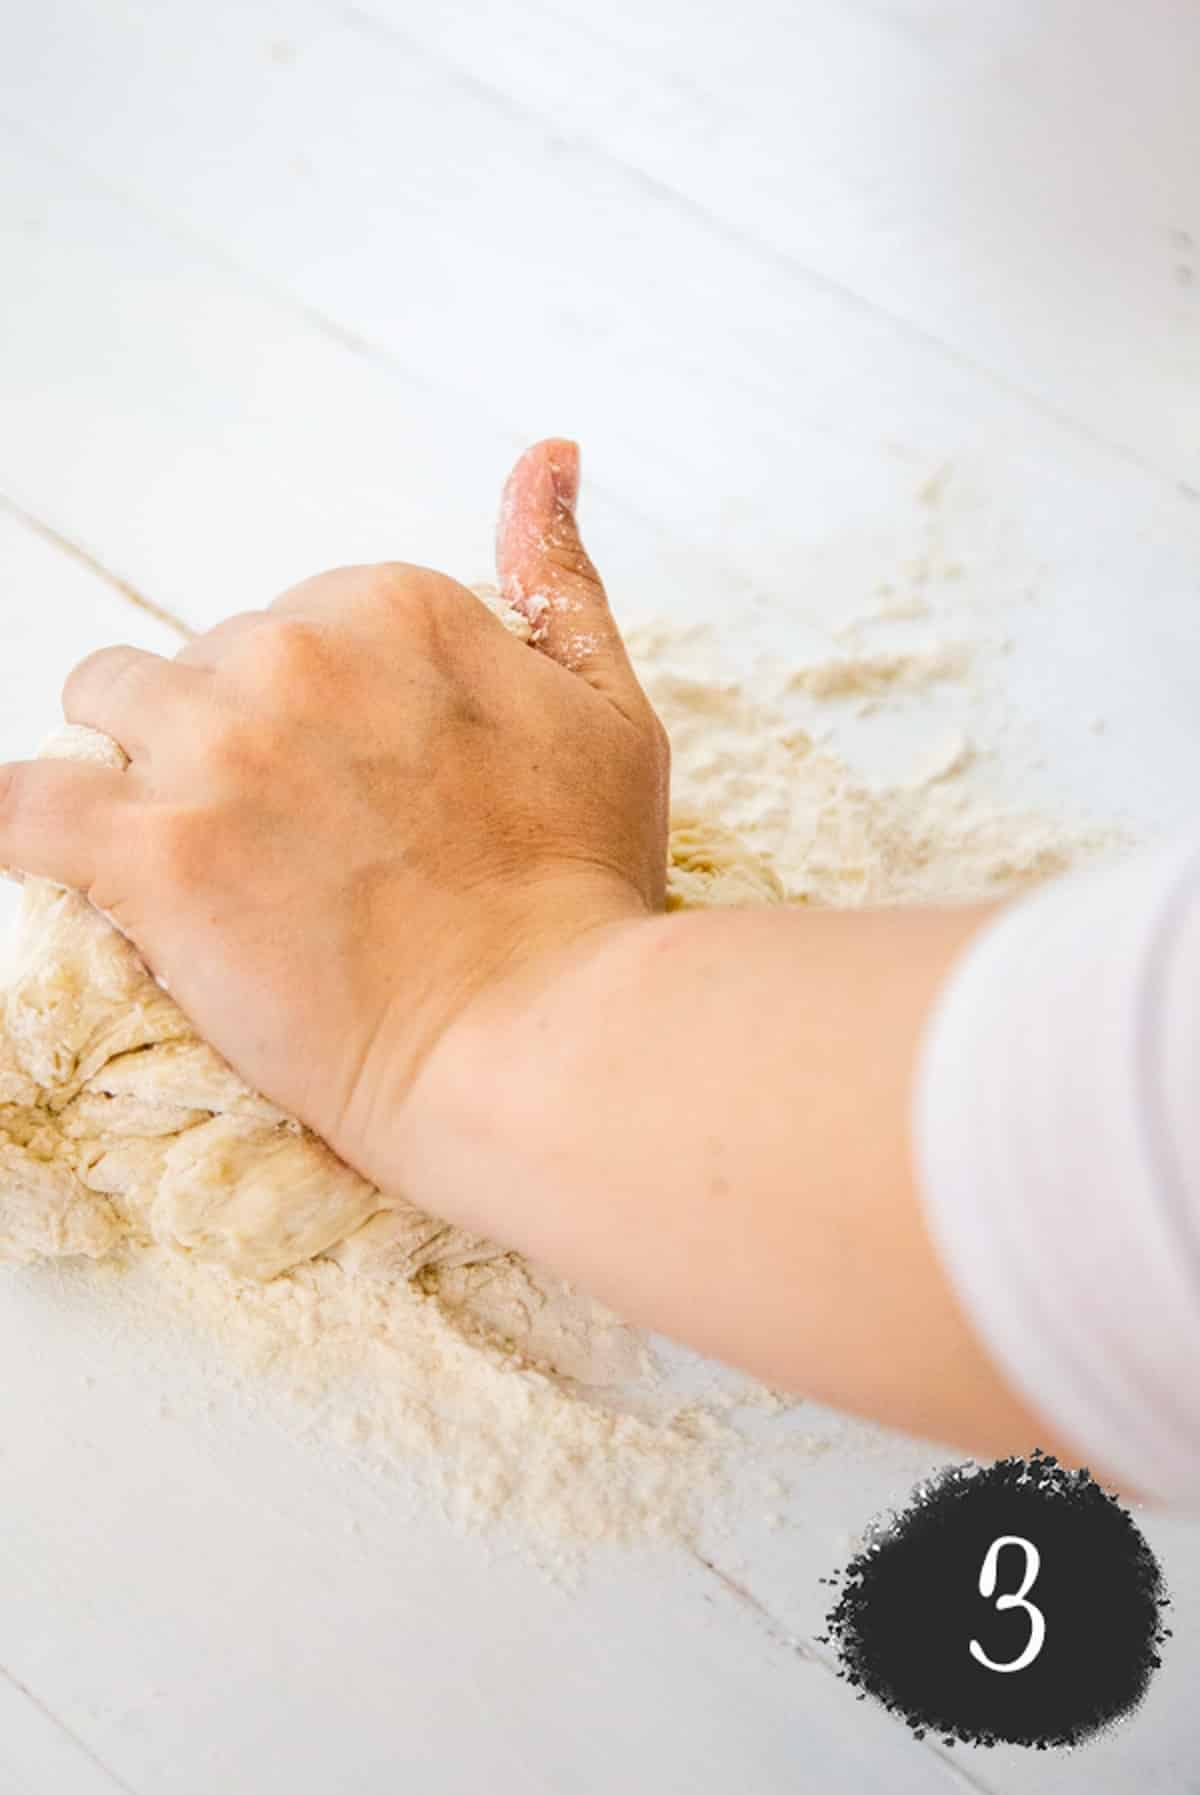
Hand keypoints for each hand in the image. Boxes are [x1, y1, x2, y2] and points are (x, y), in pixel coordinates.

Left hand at [0, 440, 668, 1186]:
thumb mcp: (609, 712)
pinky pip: (12, 805)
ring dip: (134, 768)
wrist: (538, 1038)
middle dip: (224, 738)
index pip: (293, 625)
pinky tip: (57, 855)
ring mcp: (214, 746)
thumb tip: (545, 455)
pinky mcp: (148, 851)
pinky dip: (23, 826)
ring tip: (199, 863)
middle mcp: (294, 650)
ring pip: (99, 706)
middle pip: (197, 662)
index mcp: (394, 605)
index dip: (310, 715)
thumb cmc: (583, 892)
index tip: (347, 797)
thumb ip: (557, 577)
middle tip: (290, 849)